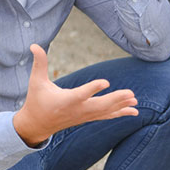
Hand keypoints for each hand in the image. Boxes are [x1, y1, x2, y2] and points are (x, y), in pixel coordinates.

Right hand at [13, 44, 137, 146]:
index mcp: (65, 100)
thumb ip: (39, 63)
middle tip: (131, 94)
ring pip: (105, 111)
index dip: (93, 88)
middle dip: (116, 100)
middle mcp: (77, 110)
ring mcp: (84, 116)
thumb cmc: (37, 101)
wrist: (37, 125)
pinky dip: (120, 113)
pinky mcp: (88, 118)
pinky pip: (106, 116)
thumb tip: (34, 44)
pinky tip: (134, 112)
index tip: (106, 82)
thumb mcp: (36, 82)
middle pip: (99, 105)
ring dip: (121, 105)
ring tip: (135, 99)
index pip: (81, 94)